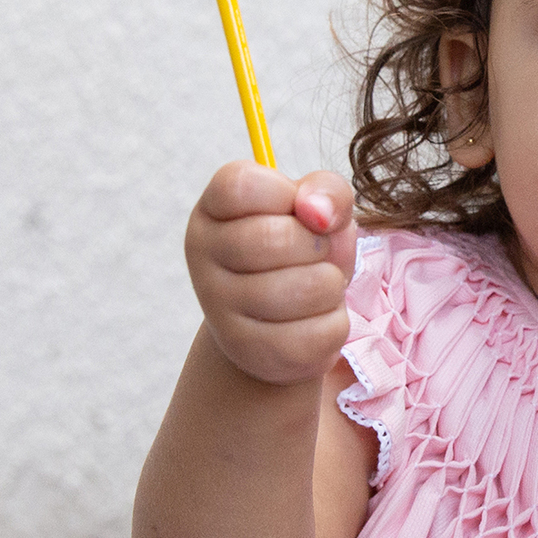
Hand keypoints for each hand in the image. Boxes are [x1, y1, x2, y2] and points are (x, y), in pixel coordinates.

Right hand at [186, 161, 357, 383]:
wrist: (276, 322)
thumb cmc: (300, 251)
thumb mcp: (318, 208)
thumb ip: (327, 191)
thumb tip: (318, 212)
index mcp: (213, 209)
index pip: (242, 186)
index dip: (285, 194)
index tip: (297, 210)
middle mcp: (203, 255)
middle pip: (274, 238)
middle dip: (318, 245)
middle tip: (316, 253)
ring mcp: (219, 307)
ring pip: (307, 288)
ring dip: (331, 286)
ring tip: (318, 286)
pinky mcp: (248, 352)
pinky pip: (318, 334)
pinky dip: (334, 324)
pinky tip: (315, 319)